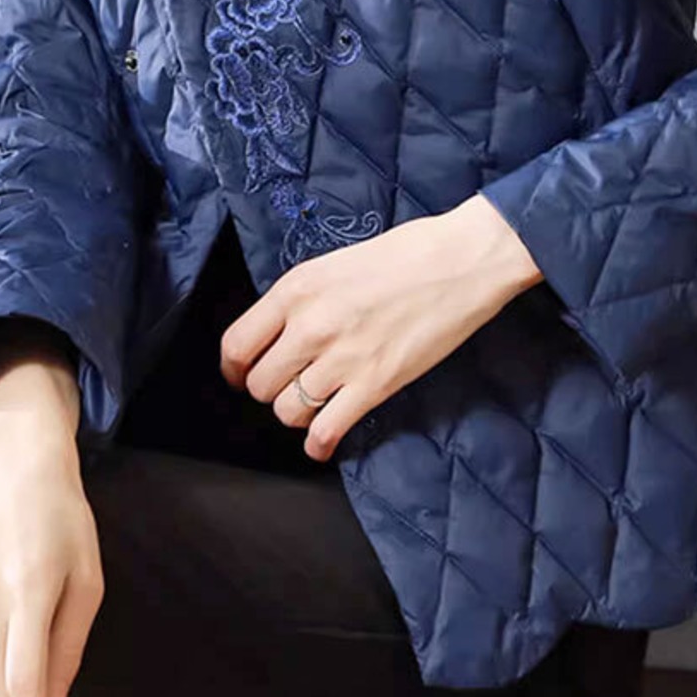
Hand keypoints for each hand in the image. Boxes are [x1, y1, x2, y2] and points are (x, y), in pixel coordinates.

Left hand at [219, 192, 543, 461]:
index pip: (237, 345)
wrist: (461, 260)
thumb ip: (302, 299)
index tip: (242, 375)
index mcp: (296, 289)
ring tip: (315, 405)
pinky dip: (319, 443)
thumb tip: (281, 333)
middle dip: (271, 390)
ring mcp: (342, 358)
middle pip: (260, 384)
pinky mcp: (375, 384)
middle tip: (291, 385)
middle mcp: (310, 325)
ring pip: (288, 411)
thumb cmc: (406, 253)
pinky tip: (323, 441)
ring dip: (297, 414)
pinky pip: (326, 431)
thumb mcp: (335, 264)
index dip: (235, 369)